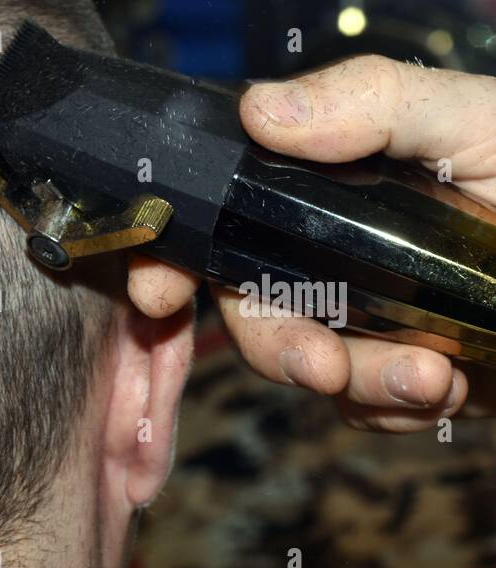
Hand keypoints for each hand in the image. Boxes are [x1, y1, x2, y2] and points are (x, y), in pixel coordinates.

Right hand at [128, 55, 495, 428]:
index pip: (226, 212)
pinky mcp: (397, 371)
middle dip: (281, 346)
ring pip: (303, 366)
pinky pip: (357, 409)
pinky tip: (455, 391)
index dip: (174, 252)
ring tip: (438, 380)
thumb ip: (375, 104)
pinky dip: (394, 409)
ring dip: (360, 384)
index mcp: (337, 182)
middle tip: (329, 366)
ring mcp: (365, 313)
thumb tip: (259, 108)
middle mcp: (336, 246)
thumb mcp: (478, 124)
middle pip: (251, 306)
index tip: (158, 292)